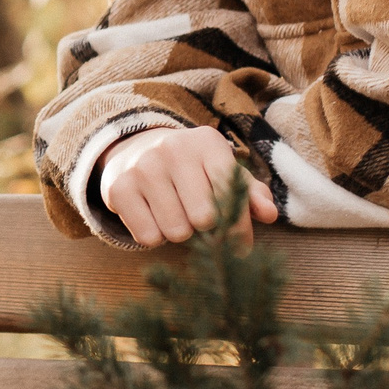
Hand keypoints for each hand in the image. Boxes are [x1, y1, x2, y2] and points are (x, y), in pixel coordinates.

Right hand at [99, 128, 277, 246]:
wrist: (135, 149)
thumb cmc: (192, 169)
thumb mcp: (222, 171)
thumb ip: (250, 192)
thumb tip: (270, 214)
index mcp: (207, 142)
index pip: (231, 194)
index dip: (238, 227)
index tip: (240, 246)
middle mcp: (173, 149)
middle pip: (204, 219)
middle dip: (205, 230)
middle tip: (198, 221)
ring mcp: (142, 167)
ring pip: (175, 231)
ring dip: (179, 234)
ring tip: (175, 215)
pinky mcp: (118, 187)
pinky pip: (147, 237)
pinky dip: (154, 236)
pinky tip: (153, 217)